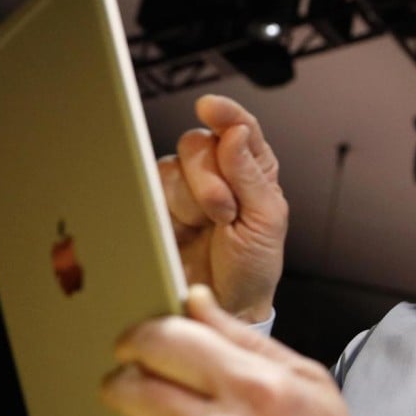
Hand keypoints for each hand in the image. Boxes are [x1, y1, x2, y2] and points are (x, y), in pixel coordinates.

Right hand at [160, 95, 287, 322]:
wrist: (224, 307)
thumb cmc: (251, 267)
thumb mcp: (266, 222)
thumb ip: (251, 175)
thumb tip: (236, 131)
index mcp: (251, 169)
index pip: (238, 127)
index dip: (225, 113)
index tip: (211, 108)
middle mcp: (216, 173)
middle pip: (198, 142)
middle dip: (210, 177)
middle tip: (225, 212)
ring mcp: (183, 191)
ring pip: (171, 165)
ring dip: (191, 198)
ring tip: (209, 228)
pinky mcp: (157, 208)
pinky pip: (149, 188)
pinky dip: (167, 208)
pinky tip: (181, 229)